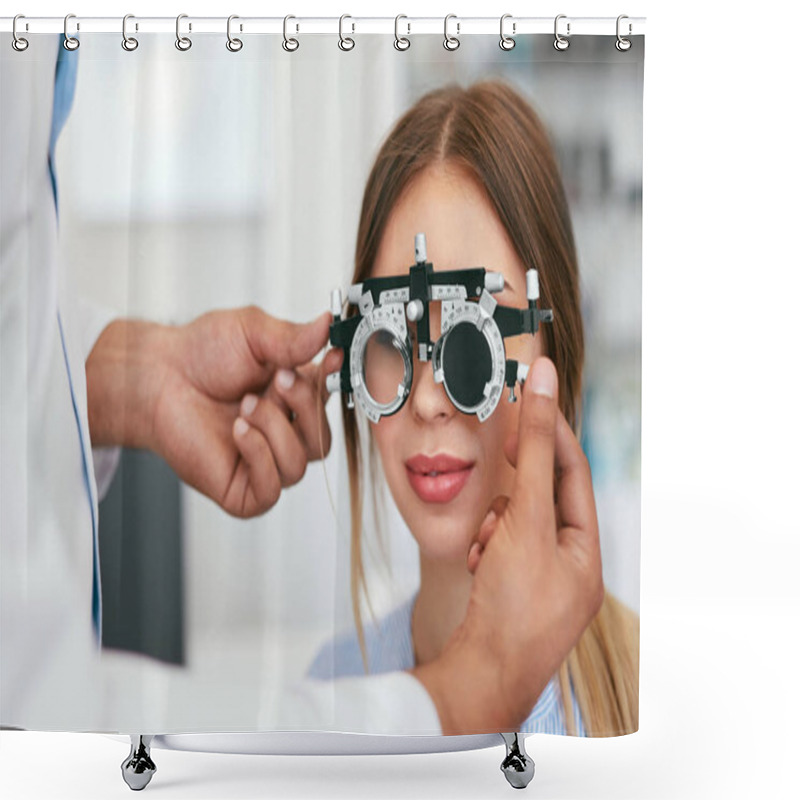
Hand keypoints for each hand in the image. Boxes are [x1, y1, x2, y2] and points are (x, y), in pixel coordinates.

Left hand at [86, 307, 342, 517]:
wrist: (157, 377)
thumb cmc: (201, 354)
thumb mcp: (252, 333)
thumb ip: (293, 336)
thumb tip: (328, 324)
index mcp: (295, 396)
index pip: (332, 404)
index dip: (337, 384)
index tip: (334, 359)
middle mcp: (284, 431)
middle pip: (321, 438)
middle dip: (304, 406)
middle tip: (278, 380)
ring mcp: (265, 462)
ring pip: (299, 463)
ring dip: (275, 429)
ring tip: (245, 406)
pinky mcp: (243, 489)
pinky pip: (272, 488)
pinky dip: (260, 457)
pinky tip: (239, 431)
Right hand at [409, 357, 603, 733]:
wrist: (479, 674)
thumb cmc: (512, 605)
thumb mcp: (527, 518)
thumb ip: (534, 449)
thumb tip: (544, 384)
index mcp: (586, 552)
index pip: (574, 475)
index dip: (551, 435)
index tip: (527, 403)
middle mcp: (569, 568)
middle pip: (542, 502)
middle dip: (514, 491)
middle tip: (498, 471)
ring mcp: (539, 584)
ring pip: (514, 527)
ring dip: (494, 525)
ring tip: (484, 546)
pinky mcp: (511, 595)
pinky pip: (498, 552)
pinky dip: (484, 548)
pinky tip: (476, 565)